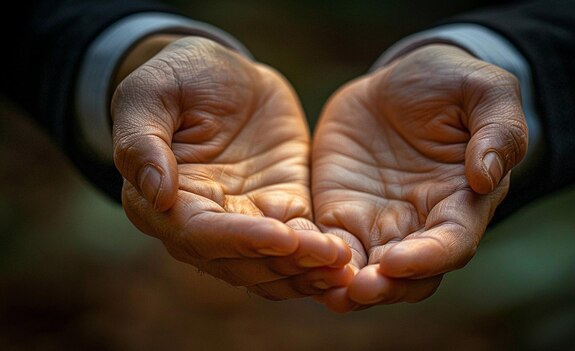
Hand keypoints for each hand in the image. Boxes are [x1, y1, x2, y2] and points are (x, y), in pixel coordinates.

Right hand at [111, 37, 351, 299]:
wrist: (225, 72)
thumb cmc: (180, 78)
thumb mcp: (150, 94)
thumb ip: (142, 141)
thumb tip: (158, 194)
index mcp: (163, 203)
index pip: (199, 235)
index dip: (240, 239)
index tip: (281, 236)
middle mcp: (204, 223)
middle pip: (242, 261)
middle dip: (286, 264)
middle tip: (331, 259)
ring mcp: (246, 219)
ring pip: (273, 264)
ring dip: (308, 271)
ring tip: (346, 268)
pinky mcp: (282, 208)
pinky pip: (300, 243)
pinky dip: (320, 257)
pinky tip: (348, 260)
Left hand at [312, 44, 527, 310]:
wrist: (394, 82)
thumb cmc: (448, 83)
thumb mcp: (484, 90)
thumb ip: (498, 129)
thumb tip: (487, 177)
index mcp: (462, 200)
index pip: (452, 244)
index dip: (427, 259)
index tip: (396, 262)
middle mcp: (422, 222)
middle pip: (410, 276)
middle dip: (386, 288)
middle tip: (358, 289)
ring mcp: (379, 222)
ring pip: (368, 272)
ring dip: (351, 288)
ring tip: (330, 293)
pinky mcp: (341, 213)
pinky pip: (331, 248)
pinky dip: (319, 264)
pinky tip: (300, 267)